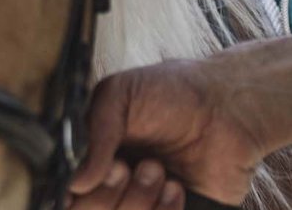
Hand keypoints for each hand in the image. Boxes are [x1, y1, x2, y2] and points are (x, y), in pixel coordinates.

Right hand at [70, 58, 268, 203]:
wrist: (229, 106)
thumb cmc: (173, 92)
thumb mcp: (118, 94)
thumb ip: (91, 135)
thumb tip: (76, 184)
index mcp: (90, 156)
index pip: (63, 192)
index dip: (73, 192)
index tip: (101, 170)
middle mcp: (111, 185)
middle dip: (107, 195)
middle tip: (129, 165)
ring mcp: (141, 204)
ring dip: (138, 201)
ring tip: (159, 170)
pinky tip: (177, 188)